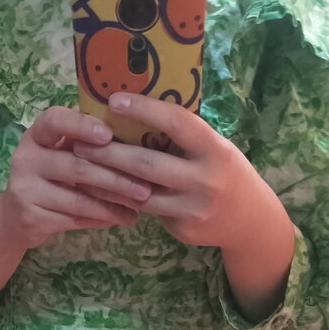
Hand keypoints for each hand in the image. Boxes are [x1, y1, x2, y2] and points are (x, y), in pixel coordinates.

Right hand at [0, 105, 153, 249]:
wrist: (16, 217)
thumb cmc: (51, 176)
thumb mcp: (61, 153)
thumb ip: (87, 144)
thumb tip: (139, 135)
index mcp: (37, 135)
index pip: (55, 121)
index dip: (82, 126)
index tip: (109, 135)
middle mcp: (26, 158)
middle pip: (76, 166)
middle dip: (115, 177)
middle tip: (146, 186)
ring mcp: (25, 188)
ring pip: (78, 198)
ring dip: (113, 203)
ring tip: (140, 207)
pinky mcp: (31, 216)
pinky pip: (74, 219)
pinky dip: (102, 219)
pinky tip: (122, 218)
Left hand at [70, 92, 268, 249]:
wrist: (249, 221)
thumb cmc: (224, 172)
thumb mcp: (214, 148)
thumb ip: (184, 136)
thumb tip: (137, 110)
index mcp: (214, 149)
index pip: (177, 123)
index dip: (145, 110)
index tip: (114, 100)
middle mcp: (205, 179)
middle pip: (147, 164)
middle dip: (109, 153)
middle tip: (79, 142)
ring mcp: (192, 208)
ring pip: (139, 193)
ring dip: (106, 180)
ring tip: (81, 166)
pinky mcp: (182, 228)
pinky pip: (145, 212)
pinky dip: (120, 199)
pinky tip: (99, 190)